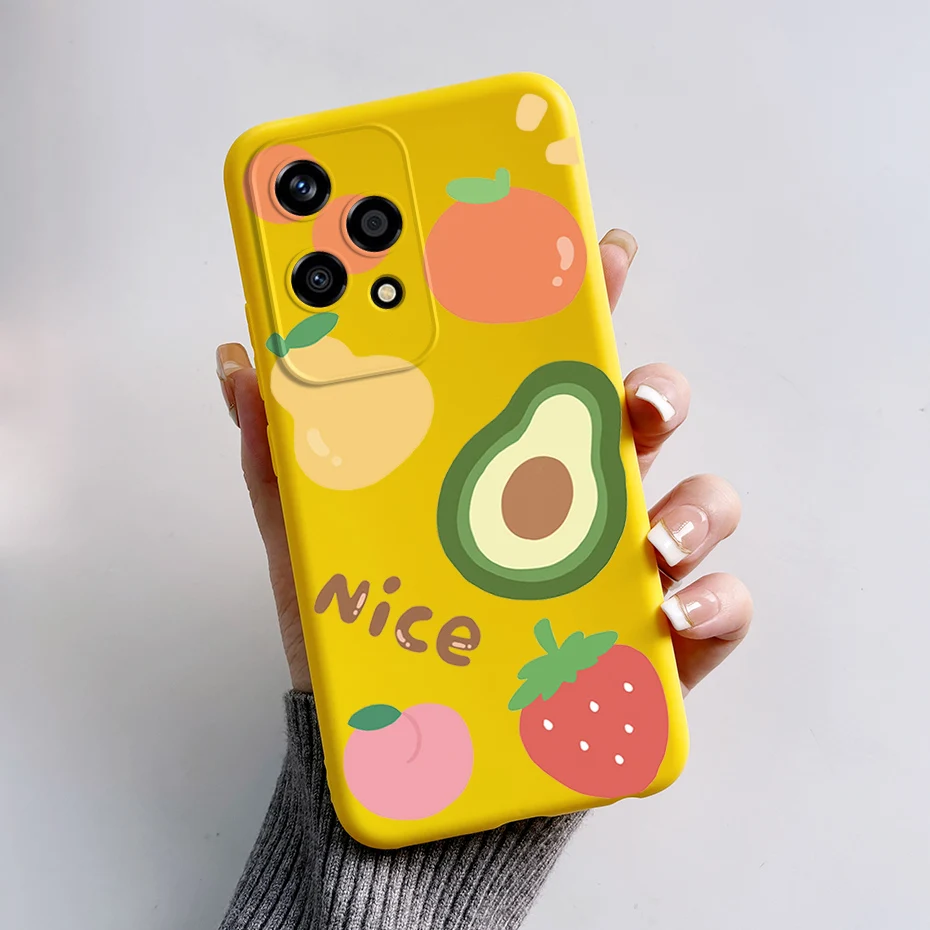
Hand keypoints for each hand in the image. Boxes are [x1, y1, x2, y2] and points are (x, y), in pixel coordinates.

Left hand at [216, 228, 751, 694]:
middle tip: (630, 398)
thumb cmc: (370, 634)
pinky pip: (714, 607)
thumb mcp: (312, 537)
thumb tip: (241, 358)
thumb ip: (281, 448)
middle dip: (653, 386)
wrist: (404, 756)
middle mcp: (571, 498)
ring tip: (648, 534)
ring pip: (696, 501)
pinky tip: (666, 610)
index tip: (581, 247)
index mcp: (501, 456)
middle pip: (638, 417)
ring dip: (693, 502)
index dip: (573, 295)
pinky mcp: (654, 641)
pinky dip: (709, 601)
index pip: (546, 360)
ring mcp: (619, 566)